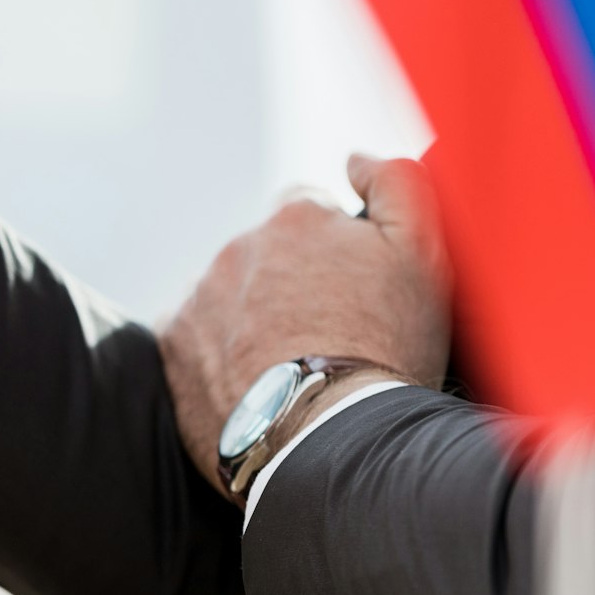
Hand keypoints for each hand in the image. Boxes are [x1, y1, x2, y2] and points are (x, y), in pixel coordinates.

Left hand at [159, 154, 454, 495]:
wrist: (331, 436)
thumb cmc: (387, 348)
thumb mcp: (423, 252)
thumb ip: (396, 183)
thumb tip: (355, 159)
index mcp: (294, 218)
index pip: (308, 210)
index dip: (336, 250)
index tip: (352, 294)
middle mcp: (237, 246)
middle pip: (266, 254)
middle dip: (291, 284)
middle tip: (327, 336)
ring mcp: (199, 294)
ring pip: (228, 294)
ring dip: (251, 317)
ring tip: (292, 367)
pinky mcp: (171, 343)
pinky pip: (192, 334)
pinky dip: (215, 352)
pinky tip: (252, 381)